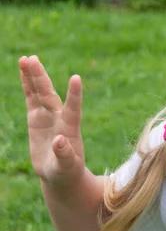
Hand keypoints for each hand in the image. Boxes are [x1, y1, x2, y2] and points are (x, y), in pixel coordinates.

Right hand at [19, 56, 85, 188]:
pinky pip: (31, 98)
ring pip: (40, 92)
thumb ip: (65, 154)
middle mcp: (60, 117)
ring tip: (27, 58)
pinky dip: (27, 85)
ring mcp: (48, 115)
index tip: (76, 78)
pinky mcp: (36, 118)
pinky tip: (24, 70)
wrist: (61, 172)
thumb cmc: (67, 171)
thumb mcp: (67, 166)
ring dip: (33, 76)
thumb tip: (60, 141)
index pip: (73, 108)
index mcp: (70, 128)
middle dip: (41, 78)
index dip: (74, 94)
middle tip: (33, 59)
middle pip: (50, 94)